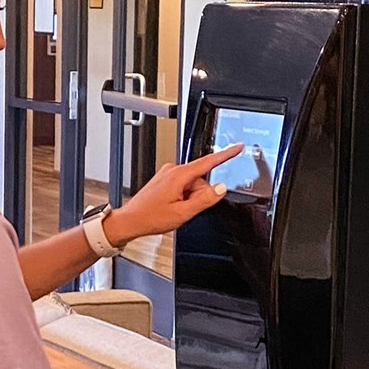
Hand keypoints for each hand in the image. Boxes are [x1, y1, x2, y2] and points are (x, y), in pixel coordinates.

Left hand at [103, 144, 243, 244]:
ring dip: (190, 198)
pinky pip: (183, 186)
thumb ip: (204, 200)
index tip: (237, 147)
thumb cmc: (151, 217)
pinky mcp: (165, 180)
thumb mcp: (183, 212)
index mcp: (178, 175)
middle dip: (199, 195)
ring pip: (192, 185)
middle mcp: (173, 170)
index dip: (225, 154)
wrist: (131, 220)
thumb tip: (220, 189)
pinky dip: (183, 197)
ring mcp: (168, 174)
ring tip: (175, 210)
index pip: (208, 162)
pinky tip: (172, 207)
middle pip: (200, 180)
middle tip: (186, 209)